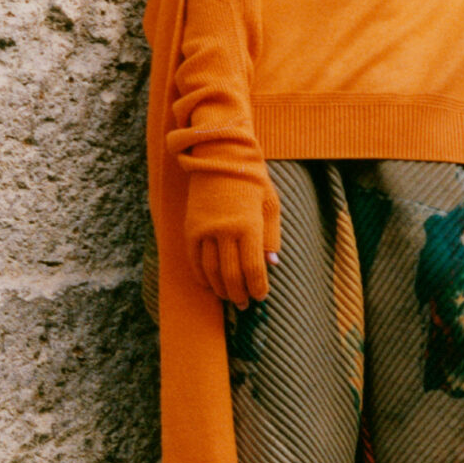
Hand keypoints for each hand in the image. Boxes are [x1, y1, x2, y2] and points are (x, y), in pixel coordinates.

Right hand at [187, 171, 281, 307]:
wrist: (220, 157)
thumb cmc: (252, 181)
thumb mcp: (270, 205)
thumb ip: (271, 236)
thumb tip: (272, 265)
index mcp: (249, 225)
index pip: (253, 267)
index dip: (257, 287)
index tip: (260, 297)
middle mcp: (225, 230)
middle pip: (230, 274)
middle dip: (239, 293)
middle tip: (244, 305)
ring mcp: (205, 229)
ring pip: (211, 270)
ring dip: (220, 289)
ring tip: (229, 298)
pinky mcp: (191, 227)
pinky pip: (194, 259)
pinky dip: (201, 276)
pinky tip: (209, 285)